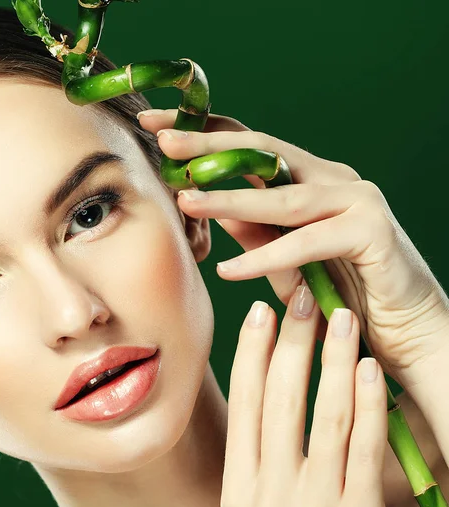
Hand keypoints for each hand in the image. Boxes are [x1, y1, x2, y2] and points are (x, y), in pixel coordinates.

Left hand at [138, 109, 448, 384]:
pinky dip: (268, 257)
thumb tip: (211, 208)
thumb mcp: (283, 258)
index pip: (249, 145)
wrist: (403, 327)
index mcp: (308, 178)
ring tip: (185, 201)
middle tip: (164, 141)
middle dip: (209, 145)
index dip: (202, 133)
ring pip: (283, 196)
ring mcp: (356, 200)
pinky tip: (230, 270)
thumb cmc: (341, 291)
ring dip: (230, 199)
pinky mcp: (372, 232)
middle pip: (263, 151)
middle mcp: (332, 179)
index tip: (155, 127)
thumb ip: (253, 231)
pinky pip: (309, 242)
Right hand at [220, 283, 390, 506]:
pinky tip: (370, 368)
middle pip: (280, 400)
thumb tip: (265, 378)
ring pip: (326, 415)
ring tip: (342, 317)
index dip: (251, 351)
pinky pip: (365, 447)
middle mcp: (267, 499)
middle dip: (291, 341)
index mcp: (238, 490)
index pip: (243, 403)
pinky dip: (370, 402)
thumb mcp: (261, 506)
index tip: (260, 310)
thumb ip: (260, 454)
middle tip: (303, 298)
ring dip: (334, 359)